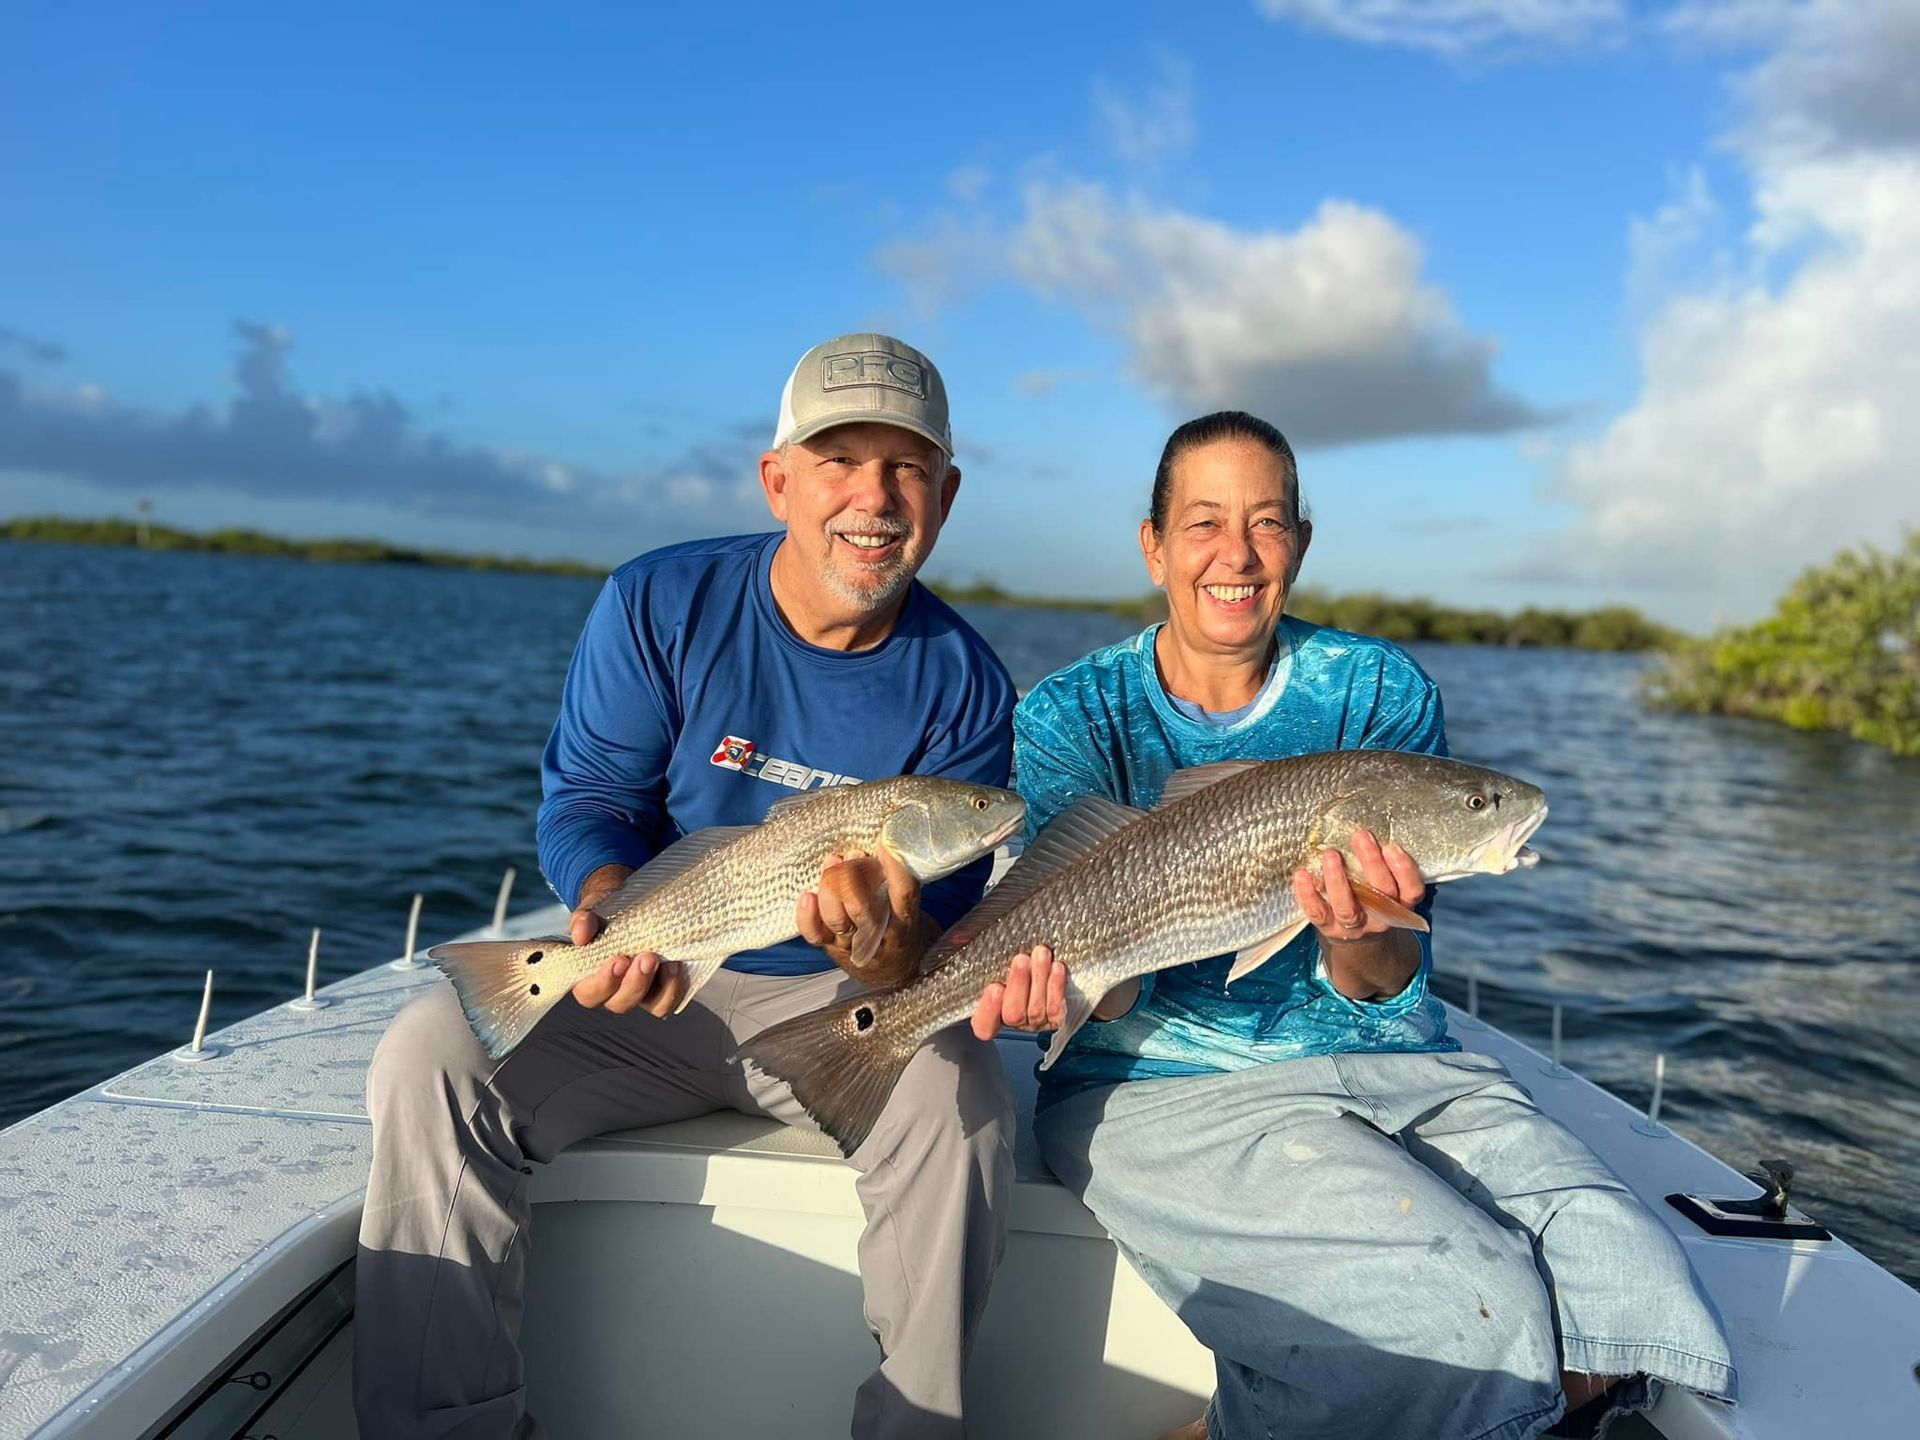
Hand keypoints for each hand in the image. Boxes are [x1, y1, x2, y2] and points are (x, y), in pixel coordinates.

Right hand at [568, 864, 687, 1016]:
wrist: (634, 904)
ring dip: (662, 988)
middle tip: (647, 957)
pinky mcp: (665, 989)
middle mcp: (616, 991)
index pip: (590, 994)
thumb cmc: (608, 914)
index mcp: (589, 978)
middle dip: (636, 983)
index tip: (618, 960)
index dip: (604, 982)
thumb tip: (580, 935)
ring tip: (667, 962)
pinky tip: (678, 964)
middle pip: (621, 1004)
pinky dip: (677, 986)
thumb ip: (583, 921)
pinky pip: (672, 999)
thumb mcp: (592, 911)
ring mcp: (643, 992)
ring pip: (652, 1006)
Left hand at [796, 846, 926, 988]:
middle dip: (853, 878)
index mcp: (905, 922)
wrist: (892, 970)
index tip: (885, 844)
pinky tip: (806, 896)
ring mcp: (851, 944)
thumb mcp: (908, 905)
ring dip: (831, 889)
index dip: (894, 870)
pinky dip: (807, 916)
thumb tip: (882, 838)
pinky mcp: (831, 946)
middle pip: (863, 910)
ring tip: (832, 861)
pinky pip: (815, 934)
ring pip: (838, 920)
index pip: (903, 896)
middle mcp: (879, 936)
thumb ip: (897, 879)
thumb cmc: (899, 928)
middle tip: (853, 853)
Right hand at [970, 948, 1140, 1040]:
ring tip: (1041, 953)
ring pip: (1035, 1009)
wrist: (1054, 962)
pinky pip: (1056, 1008)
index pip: (983, 1025)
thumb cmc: (1020, 960)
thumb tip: (958, 937)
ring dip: (1039, 979)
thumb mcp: (997, 956)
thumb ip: (978, 952)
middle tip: (1021, 959)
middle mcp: (1014, 1022)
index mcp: (992, 1011)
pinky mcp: (1056, 1018)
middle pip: (1012, 1015)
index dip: (987, 1011)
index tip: (994, 987)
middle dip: (1018, 986)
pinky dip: (1056, 987)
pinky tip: (1057, 967)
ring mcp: (1036, 1022)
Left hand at [1292, 828, 1424, 943]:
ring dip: (1338, 879)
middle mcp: (1379, 917)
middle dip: (1372, 863)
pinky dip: (1308, 894)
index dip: (1404, 870)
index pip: (1411, 891)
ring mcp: (1353, 926)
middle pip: (1381, 893)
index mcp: (1399, 904)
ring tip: (1331, 854)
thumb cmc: (1372, 901)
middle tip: (1361, 837)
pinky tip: (1303, 873)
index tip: (1391, 846)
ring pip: (1347, 907)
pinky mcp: (1328, 927)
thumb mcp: (1386, 887)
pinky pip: (1317, 912)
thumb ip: (1383, 865)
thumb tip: (1368, 832)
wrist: (1357, 942)